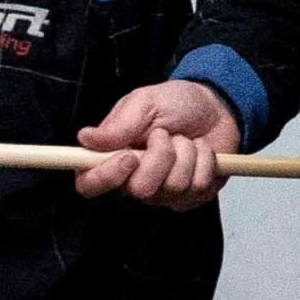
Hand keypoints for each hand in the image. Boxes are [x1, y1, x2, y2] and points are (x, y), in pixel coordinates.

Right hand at [75, 80, 238, 209]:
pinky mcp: (189, 197)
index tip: (129, 157)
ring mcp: (162, 192)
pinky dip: (204, 160)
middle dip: (160, 156)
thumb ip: (118, 125)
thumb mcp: (144, 103)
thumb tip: (85, 138)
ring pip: (173, 186)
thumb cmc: (175, 104)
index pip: (89, 184)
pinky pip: (198, 186)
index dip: (105, 177)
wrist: (213, 108)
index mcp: (111, 157)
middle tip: (165, 134)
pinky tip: (200, 150)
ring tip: (184, 138)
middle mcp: (133, 180)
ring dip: (185, 153)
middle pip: (139, 189)